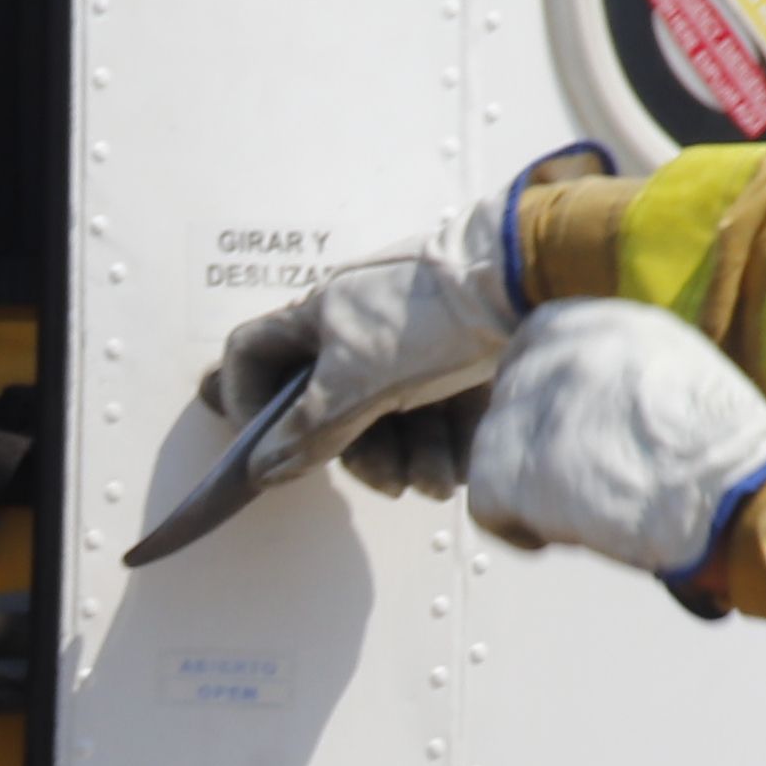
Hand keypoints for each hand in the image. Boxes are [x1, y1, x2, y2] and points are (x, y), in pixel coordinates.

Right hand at [176, 192, 524, 507]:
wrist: (519, 285)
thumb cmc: (428, 315)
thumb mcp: (359, 379)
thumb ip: (311, 428)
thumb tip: (263, 467)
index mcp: (319, 320)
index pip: (254, 354)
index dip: (247, 400)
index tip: (267, 447)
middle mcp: (356, 333)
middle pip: (333, 410)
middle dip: (363, 454)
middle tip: (390, 481)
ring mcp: (406, 348)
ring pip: (389, 420)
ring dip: (411, 458)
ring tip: (438, 479)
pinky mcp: (453, 363)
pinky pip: (434, 416)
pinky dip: (446, 444)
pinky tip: (461, 462)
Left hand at [465, 302, 765, 581]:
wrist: (735, 489)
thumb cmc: (731, 451)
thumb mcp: (684, 372)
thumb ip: (628, 374)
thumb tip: (602, 408)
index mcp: (608, 322)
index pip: (538, 344)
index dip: (542, 398)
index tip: (561, 434)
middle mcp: (561, 351)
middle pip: (511, 398)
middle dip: (535, 445)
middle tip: (576, 483)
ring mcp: (531, 405)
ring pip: (495, 450)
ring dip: (530, 487)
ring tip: (584, 512)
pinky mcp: (512, 467)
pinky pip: (486, 505)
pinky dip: (518, 529)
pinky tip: (561, 536)